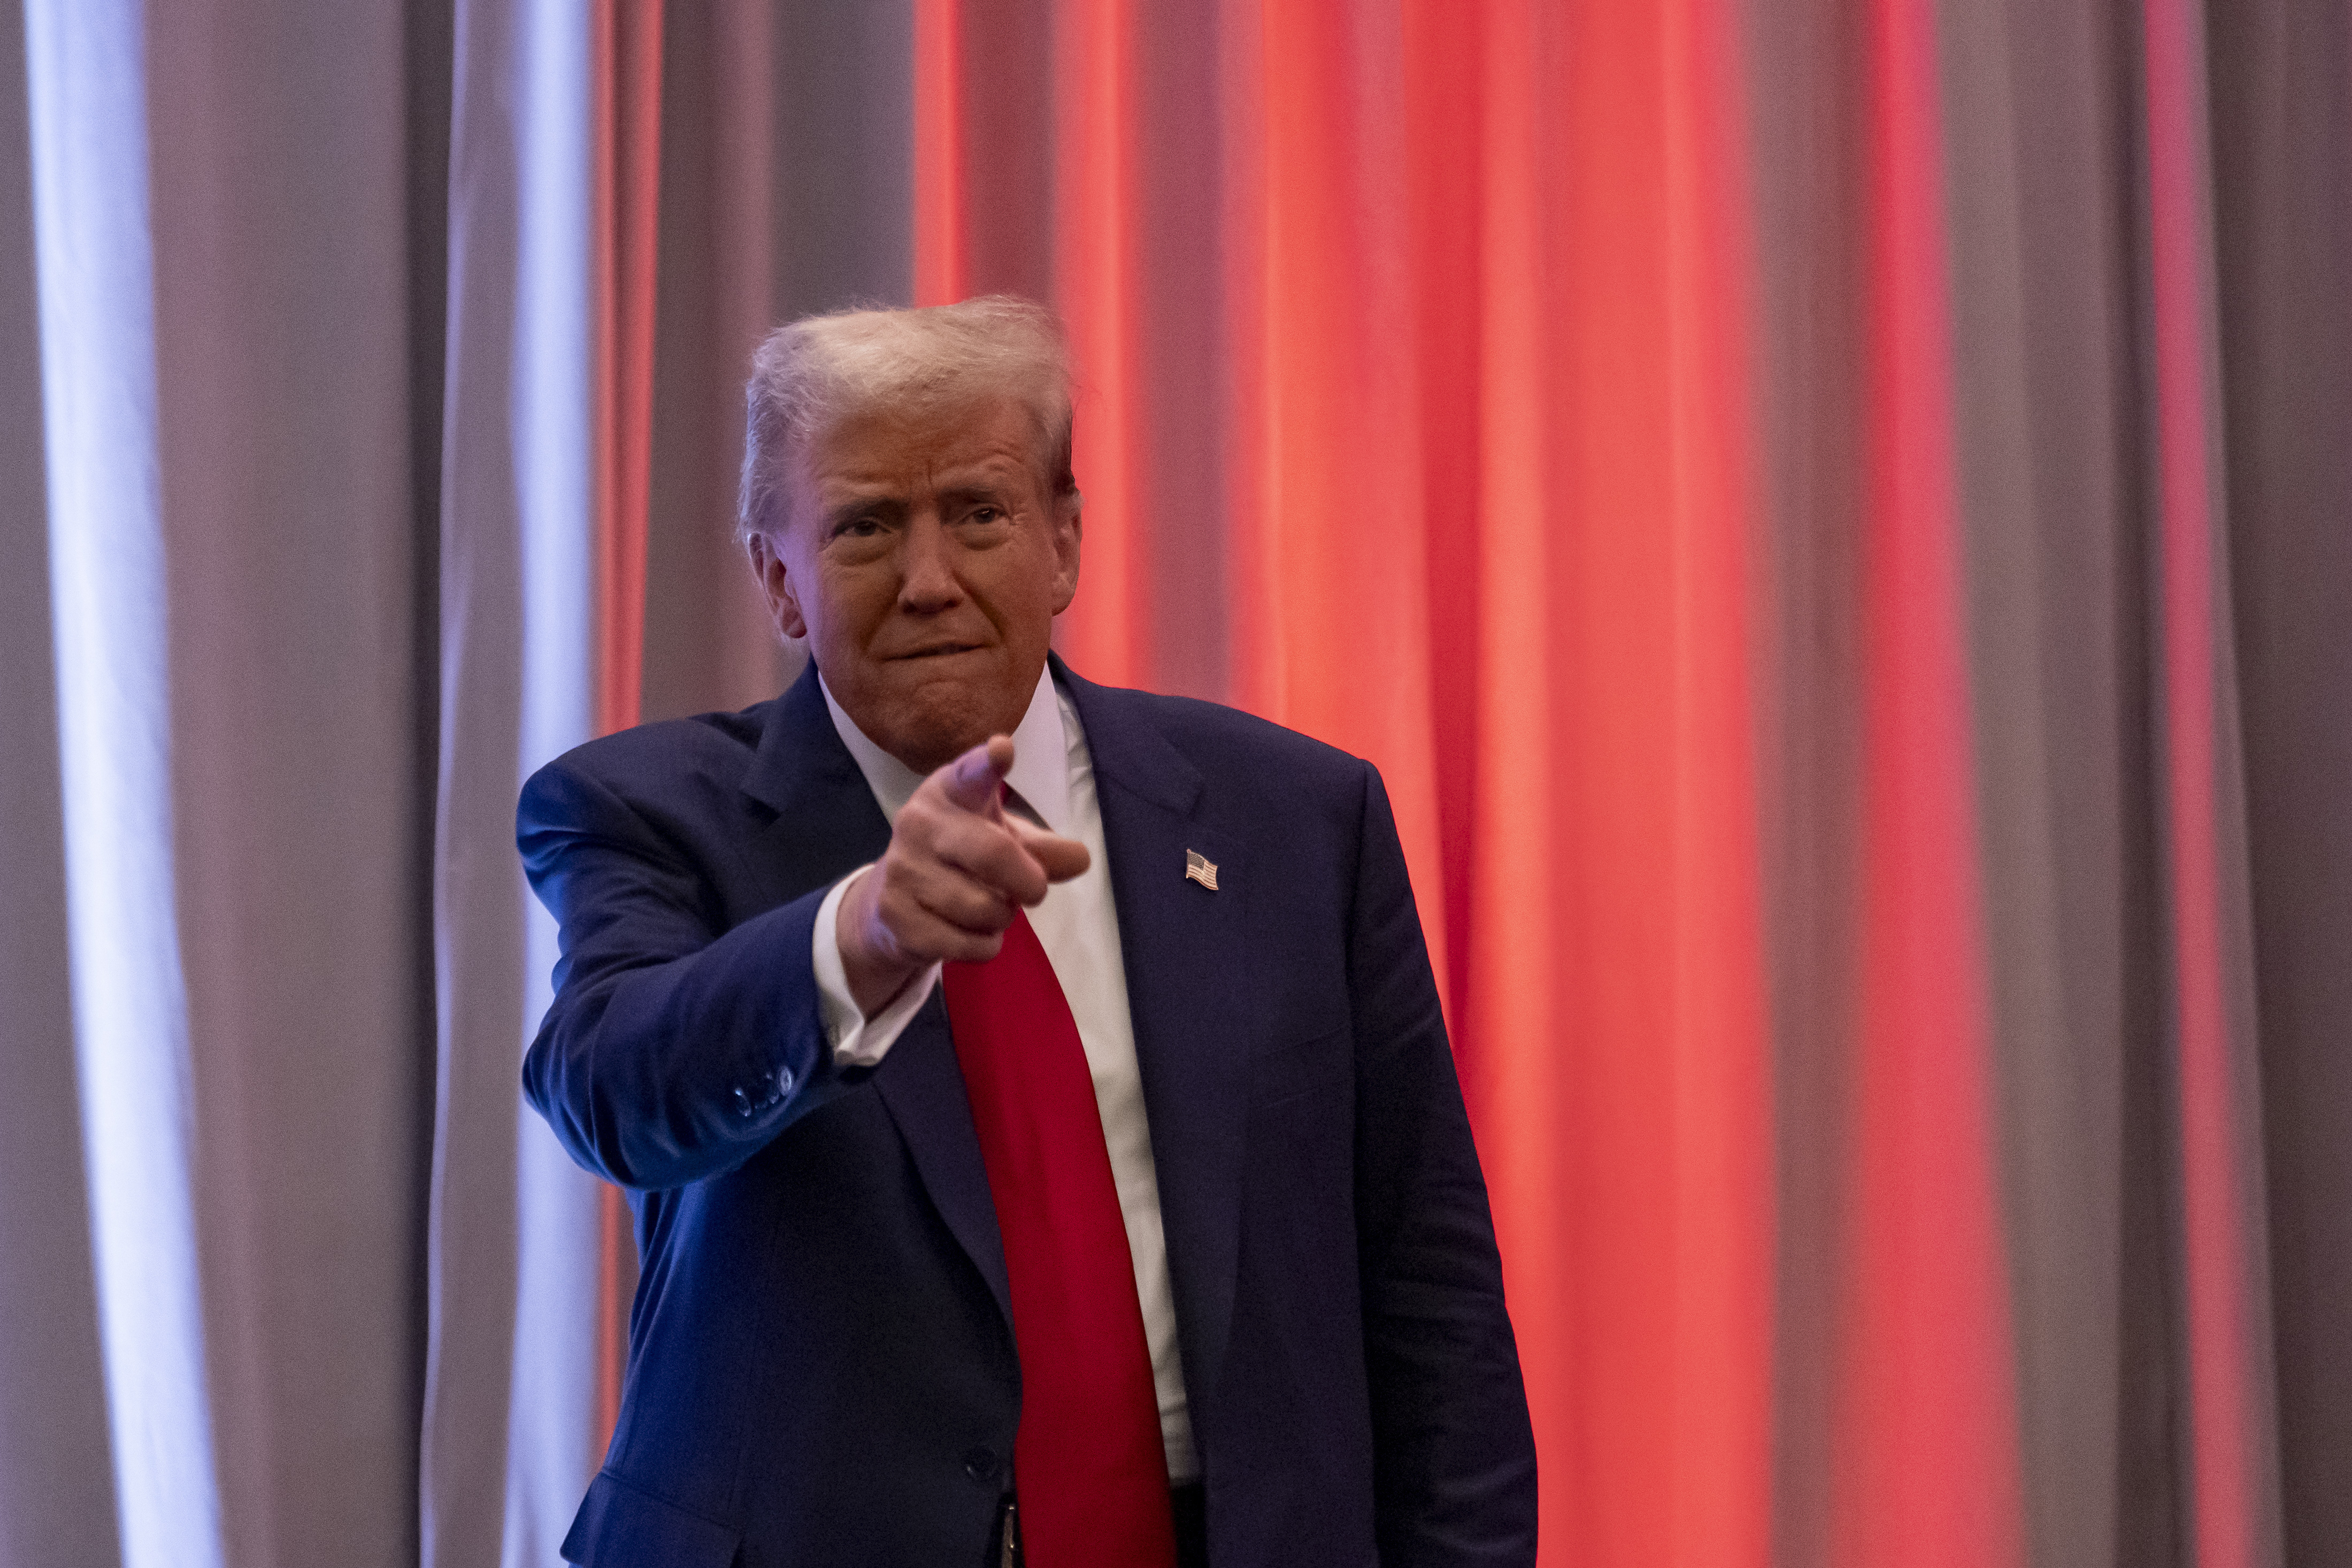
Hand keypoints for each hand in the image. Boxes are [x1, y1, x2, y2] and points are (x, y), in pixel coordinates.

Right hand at [836, 735, 1090, 1015]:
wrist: (890, 904)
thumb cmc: (959, 859)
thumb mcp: (1001, 840)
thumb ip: (1044, 849)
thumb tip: (1080, 859)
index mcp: (949, 791)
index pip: (969, 773)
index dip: (987, 763)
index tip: (1002, 751)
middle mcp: (919, 822)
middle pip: (994, 853)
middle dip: (1029, 882)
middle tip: (1034, 890)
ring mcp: (902, 869)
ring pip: (985, 908)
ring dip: (1002, 918)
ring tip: (988, 907)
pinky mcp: (896, 916)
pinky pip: (967, 943)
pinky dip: (983, 945)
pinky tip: (968, 931)